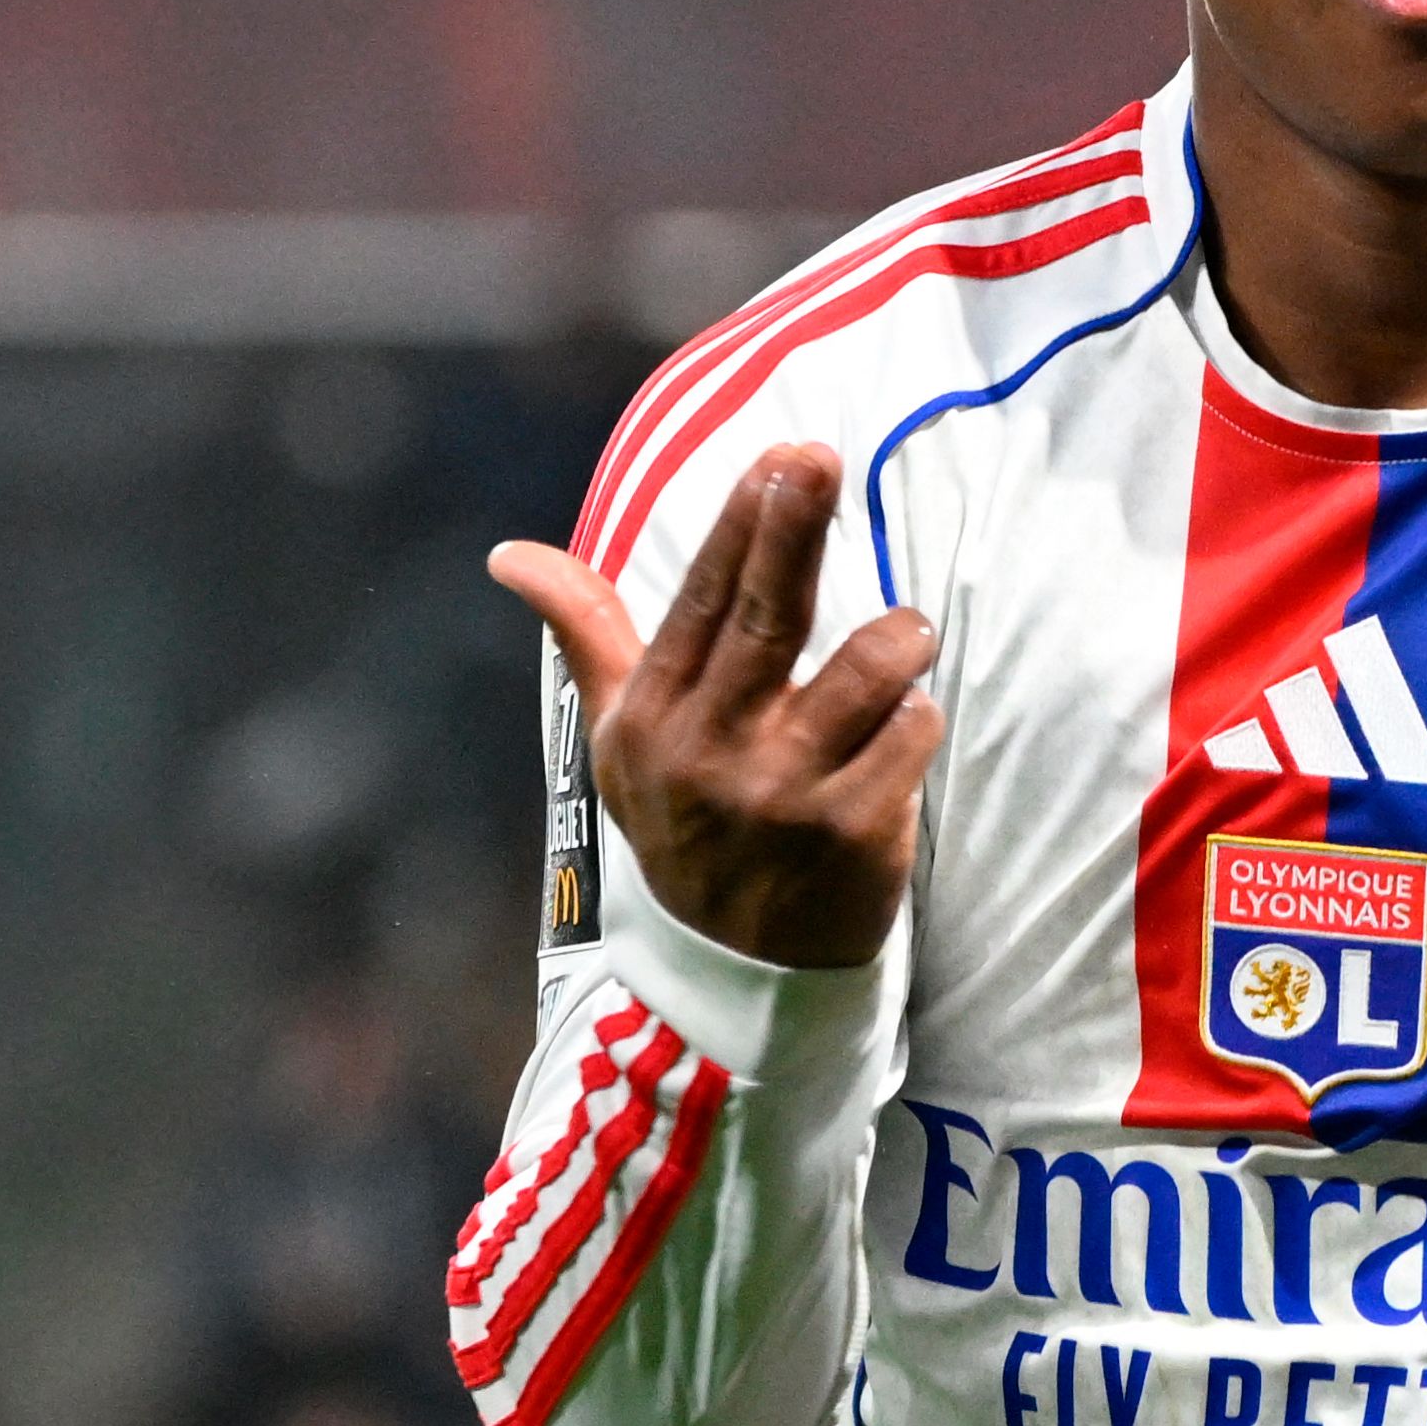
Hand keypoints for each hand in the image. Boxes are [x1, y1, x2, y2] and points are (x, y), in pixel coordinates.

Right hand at [489, 443, 942, 969]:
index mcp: (654, 720)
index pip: (699, 602)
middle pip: (765, 619)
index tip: (777, 456)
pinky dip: (918, 718)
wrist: (736, 969)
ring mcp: (784, 796)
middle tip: (819, 458)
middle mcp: (713, 754)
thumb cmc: (685, 821)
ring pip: (867, 672)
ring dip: (898, 638)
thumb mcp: (621, 737)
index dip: (740, 525)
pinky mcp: (853, 833)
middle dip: (795, 530)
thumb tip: (508, 554)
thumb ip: (587, 635)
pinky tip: (900, 731)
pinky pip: (913, 734)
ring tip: (903, 633)